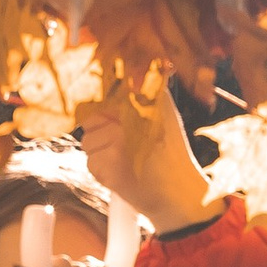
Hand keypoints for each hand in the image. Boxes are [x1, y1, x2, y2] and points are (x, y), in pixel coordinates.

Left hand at [82, 70, 221, 232]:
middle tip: (121, 147)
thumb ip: (149, 93)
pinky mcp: (109, 164)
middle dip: (101, 134)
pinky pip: (90, 161)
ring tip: (121, 160)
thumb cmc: (171, 155)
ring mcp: (117, 142)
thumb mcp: (166, 116)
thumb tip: (137, 73)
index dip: (105, 115)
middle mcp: (129, 119)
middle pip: (91, 120)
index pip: (104, 101)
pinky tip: (120, 174)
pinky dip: (101, 171)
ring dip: (99, 153)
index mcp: (142, 104)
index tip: (115, 127)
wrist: (178, 193)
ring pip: (88, 141)